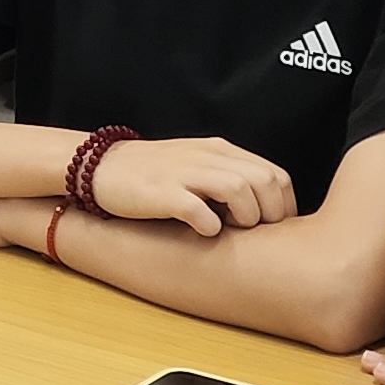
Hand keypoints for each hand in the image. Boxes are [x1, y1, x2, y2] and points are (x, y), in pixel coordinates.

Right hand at [94, 135, 298, 236]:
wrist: (100, 166)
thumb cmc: (153, 174)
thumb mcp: (197, 165)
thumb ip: (229, 177)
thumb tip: (264, 210)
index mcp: (220, 151)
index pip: (276, 175)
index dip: (284, 206)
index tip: (275, 228)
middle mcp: (208, 157)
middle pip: (265, 181)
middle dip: (270, 214)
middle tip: (255, 233)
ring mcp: (185, 172)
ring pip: (240, 190)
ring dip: (245, 217)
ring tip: (231, 230)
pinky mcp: (162, 192)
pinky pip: (200, 210)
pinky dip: (210, 226)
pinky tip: (203, 232)